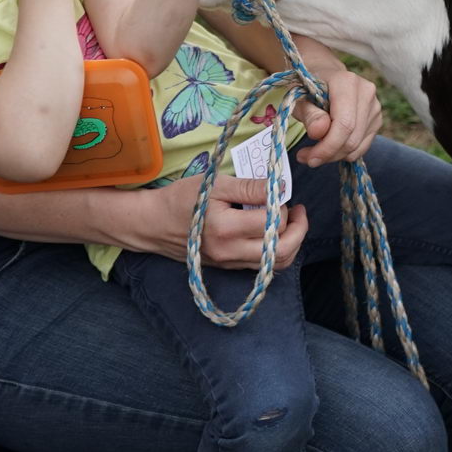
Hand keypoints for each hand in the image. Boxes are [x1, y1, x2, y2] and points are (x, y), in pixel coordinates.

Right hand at [149, 174, 310, 268]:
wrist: (153, 223)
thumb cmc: (182, 199)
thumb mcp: (215, 183)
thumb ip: (249, 187)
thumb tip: (280, 187)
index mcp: (226, 229)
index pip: (272, 222)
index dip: (282, 206)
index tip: (277, 192)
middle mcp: (230, 252)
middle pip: (281, 251)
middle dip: (298, 229)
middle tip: (298, 210)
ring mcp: (229, 263)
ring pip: (275, 265)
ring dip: (290, 243)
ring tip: (290, 221)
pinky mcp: (228, 267)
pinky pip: (261, 267)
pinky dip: (275, 251)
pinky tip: (272, 232)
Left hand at [291, 64, 383, 165]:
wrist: (324, 76)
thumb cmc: (308, 87)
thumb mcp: (299, 99)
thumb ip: (309, 114)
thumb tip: (319, 132)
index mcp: (347, 82)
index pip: (344, 124)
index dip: (327, 146)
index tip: (308, 158)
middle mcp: (366, 92)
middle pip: (351, 138)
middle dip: (328, 154)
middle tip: (306, 157)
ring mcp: (375, 107)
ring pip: (357, 146)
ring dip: (334, 155)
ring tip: (314, 152)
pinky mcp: (376, 119)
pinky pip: (362, 146)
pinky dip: (344, 153)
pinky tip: (330, 146)